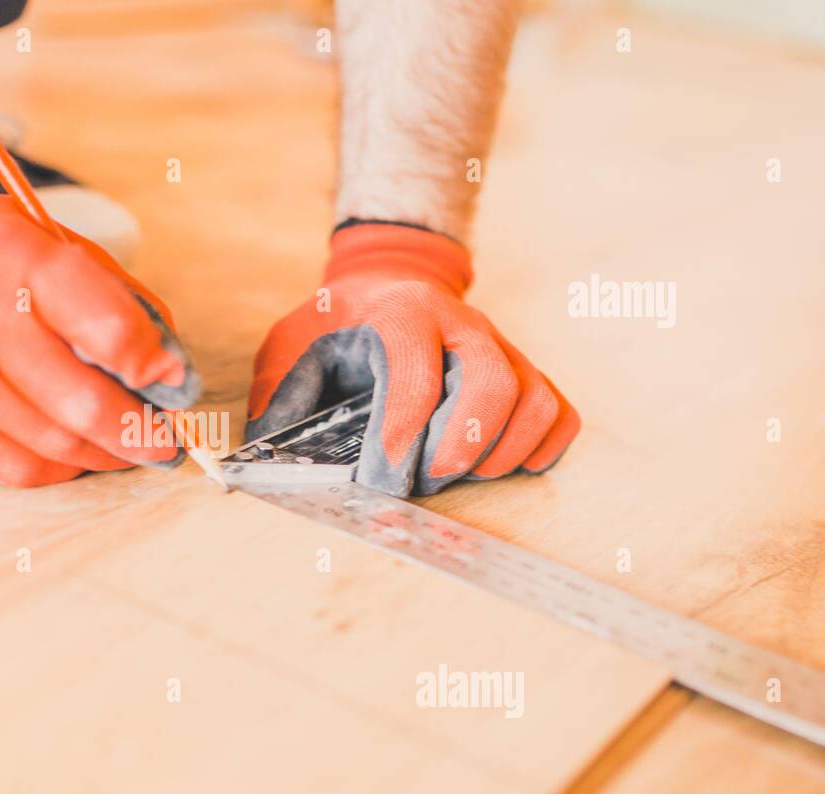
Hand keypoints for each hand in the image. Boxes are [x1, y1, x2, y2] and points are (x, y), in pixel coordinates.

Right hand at [0, 153, 198, 486]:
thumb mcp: (54, 244)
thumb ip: (116, 301)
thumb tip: (169, 376)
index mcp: (18, 257)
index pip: (103, 324)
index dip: (150, 363)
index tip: (173, 380)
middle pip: (80, 402)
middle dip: (138, 432)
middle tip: (165, 442)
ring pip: (51, 443)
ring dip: (104, 455)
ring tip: (128, 448)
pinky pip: (12, 466)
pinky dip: (58, 468)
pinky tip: (75, 454)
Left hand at [248, 223, 578, 496]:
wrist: (385, 281)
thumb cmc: (334, 324)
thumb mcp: (290, 344)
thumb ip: (278, 394)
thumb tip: (266, 456)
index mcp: (400, 314)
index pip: (414, 369)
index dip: (403, 428)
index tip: (385, 475)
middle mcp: (462, 326)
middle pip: (493, 380)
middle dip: (466, 441)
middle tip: (433, 478)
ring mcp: (502, 348)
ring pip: (535, 398)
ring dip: (504, 450)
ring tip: (463, 473)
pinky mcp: (526, 372)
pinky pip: (559, 412)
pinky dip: (542, 447)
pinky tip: (503, 463)